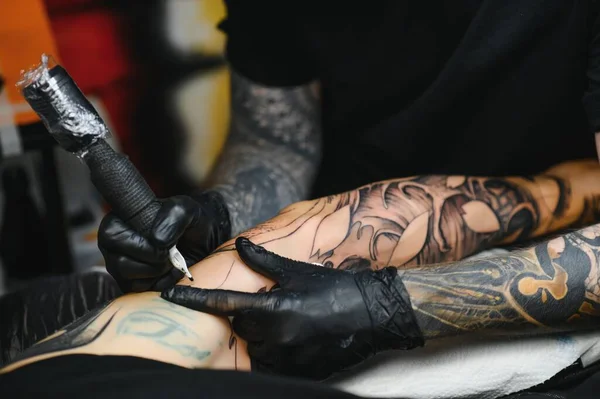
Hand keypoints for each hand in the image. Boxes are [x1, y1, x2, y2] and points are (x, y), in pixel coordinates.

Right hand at [99, 191, 230, 292]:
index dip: (138, 242)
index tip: (161, 240)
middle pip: (119, 262)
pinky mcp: (132, 284)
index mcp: (119, 222)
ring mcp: (121, 266)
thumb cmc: (190, 221)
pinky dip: (161, 282)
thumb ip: (173, 216)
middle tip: (169, 251)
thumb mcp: (186, 209)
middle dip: (152, 258)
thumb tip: (157, 241)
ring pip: (128, 277)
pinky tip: (170, 271)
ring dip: (157, 270)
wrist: (204, 240)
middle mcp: (115, 245)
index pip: (110, 234)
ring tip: (170, 260)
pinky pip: (140, 289)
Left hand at [161, 237, 423, 379]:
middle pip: (241, 326)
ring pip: (255, 345)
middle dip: (251, 315)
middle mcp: (276, 337)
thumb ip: (263, 261)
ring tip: (291, 319)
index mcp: (273, 308)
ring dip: (263, 333)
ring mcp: (287, 358)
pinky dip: (277, 348)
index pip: (224, 304)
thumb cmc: (333, 288)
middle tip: (275, 303)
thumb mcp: (297, 272)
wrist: (370, 314)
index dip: (194, 300)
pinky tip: (297, 335)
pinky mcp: (297, 370)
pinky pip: (272, 360)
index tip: (171, 295)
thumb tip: (240, 243)